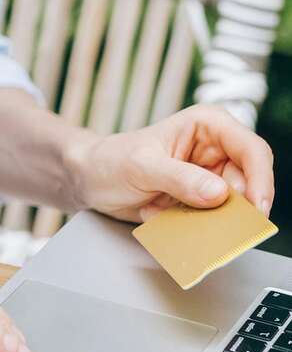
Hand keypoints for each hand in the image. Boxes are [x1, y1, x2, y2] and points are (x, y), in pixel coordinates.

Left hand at [67, 103, 274, 224]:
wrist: (90, 179)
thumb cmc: (111, 160)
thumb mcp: (142, 167)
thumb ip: (180, 178)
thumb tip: (218, 192)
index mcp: (207, 125)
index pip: (252, 149)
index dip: (261, 179)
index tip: (256, 208)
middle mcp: (216, 149)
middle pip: (250, 183)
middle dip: (235, 208)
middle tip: (215, 226)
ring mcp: (210, 176)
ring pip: (234, 206)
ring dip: (209, 220)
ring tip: (172, 214)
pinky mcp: (201, 200)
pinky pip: (215, 220)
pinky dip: (195, 226)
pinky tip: (163, 215)